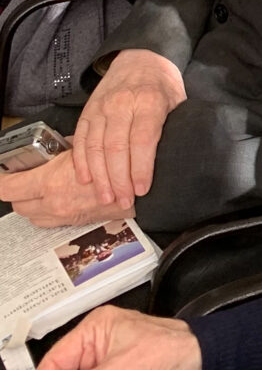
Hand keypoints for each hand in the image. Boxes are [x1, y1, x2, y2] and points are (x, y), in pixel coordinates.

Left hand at [0, 153, 120, 231]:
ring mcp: (63, 217)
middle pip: (16, 204)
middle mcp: (53, 204)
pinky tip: (56, 198)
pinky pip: (47, 221)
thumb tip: (54, 146)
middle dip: (16, 192)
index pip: (8, 189)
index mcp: (51, 183)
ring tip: (39, 189)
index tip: (2, 174)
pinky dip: (45, 211)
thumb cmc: (117, 165)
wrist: (139, 190)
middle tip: (21, 178)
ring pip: (30, 215)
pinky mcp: (73, 223)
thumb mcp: (85, 147)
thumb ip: (63, 149)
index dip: (1, 180)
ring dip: (30, 203)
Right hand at [70, 50, 184, 213]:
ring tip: (106, 198)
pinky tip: (86, 180)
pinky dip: (81, 162)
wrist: (140, 57)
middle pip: (117, 147)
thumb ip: (172, 129)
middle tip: (123, 202)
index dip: (141, 168)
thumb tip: (173, 165)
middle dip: (119, 179)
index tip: (142, 190)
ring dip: (100, 176)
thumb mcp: (177, 101)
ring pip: (96, 147)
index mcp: (149, 101)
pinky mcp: (88, 111)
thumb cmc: (162, 85)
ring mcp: (101, 107)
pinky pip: (81, 140)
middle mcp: (122, 103)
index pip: (143, 139)